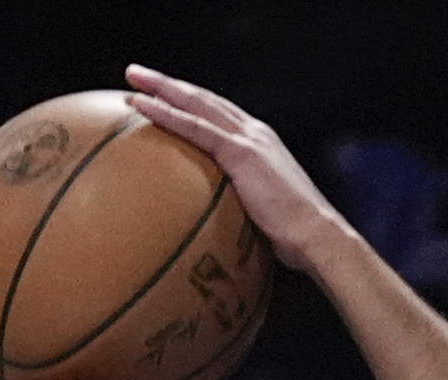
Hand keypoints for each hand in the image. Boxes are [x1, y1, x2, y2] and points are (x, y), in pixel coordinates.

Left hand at [124, 64, 354, 268]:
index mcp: (260, 144)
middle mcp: (255, 132)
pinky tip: (141, 107)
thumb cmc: (292, 237)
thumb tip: (217, 229)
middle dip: (169, 84)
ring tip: (132, 79)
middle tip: (137, 75)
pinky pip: (195, 127)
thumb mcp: (262, 215)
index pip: (219, 114)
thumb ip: (240, 208)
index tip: (164, 94)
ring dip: (161, 88)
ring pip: (196, 103)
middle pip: (204, 99)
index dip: (191, 101)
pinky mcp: (241, 152)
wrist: (316, 236)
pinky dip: (166, 113)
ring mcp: (248, 139)